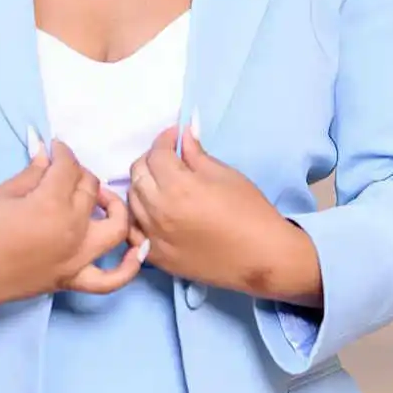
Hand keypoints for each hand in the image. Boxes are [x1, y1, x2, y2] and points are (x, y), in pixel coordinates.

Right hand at [0, 137, 146, 311]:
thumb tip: (48, 154)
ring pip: (116, 227)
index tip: (55, 148)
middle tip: (64, 171)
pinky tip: (136, 250)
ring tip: (101, 200)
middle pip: (91, 189)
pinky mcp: (72, 279)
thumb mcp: (3, 193)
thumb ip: (33, 173)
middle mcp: (72, 230)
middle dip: (79, 173)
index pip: (68, 167)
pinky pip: (111, 280)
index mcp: (51, 203)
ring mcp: (77, 258)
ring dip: (115, 207)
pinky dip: (128, 267)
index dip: (63, 152)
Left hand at [127, 124, 322, 304]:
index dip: (166, 139)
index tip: (176, 135)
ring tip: (160, 183)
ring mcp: (153, 235)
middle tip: (168, 158)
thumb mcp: (226, 175)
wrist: (261, 257)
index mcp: (178, 187)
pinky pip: (132, 231)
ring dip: (142, 185)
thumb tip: (184, 135)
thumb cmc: (250, 212)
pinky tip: (152, 211)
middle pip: (138, 174)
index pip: (157, 154)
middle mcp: (159, 210)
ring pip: (131, 200)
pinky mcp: (155, 256)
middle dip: (151, 159)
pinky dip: (137, 216)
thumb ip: (197, 155)